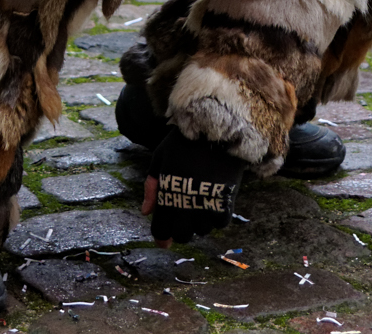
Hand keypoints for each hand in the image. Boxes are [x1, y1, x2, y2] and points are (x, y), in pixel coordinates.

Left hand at [143, 129, 244, 243]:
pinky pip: (220, 223)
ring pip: (202, 231)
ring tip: (199, 207)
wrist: (216, 130)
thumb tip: (146, 212)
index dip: (161, 238)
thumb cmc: (184, 142)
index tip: (164, 240)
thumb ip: (151, 187)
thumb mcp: (160, 158)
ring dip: (199, 223)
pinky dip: (216, 218)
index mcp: (168, 194)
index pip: (162, 230)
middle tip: (183, 217)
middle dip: (181, 229)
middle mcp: (186, 204)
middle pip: (183, 235)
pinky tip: (214, 205)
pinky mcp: (226, 202)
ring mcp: (207, 204)